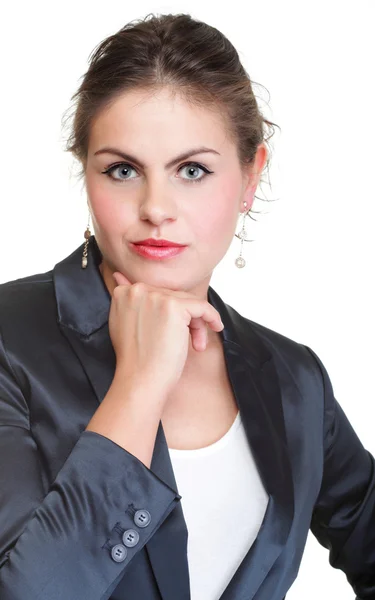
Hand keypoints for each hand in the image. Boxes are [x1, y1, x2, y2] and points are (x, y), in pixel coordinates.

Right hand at [108, 271, 223, 397]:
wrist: (139, 380)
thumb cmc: (135, 360)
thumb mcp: (122, 324)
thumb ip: (127, 301)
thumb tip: (119, 275)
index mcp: (123, 293)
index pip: (157, 295)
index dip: (168, 314)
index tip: (171, 331)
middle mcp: (137, 290)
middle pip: (174, 297)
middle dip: (184, 319)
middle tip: (190, 342)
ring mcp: (155, 297)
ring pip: (188, 303)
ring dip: (196, 324)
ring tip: (195, 345)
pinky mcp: (174, 307)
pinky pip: (202, 306)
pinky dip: (211, 317)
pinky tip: (216, 327)